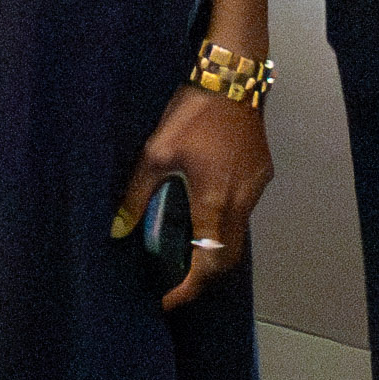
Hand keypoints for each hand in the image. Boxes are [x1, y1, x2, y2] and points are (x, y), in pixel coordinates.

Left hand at [113, 79, 274, 313]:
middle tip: (175, 281)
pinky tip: (204, 211)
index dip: (188, 289)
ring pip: (238, 235)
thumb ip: (136, 197)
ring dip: (214, 249)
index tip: (167, 300)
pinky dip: (224, 224)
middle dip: (202, 276)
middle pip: (228, 258)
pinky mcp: (262, 174)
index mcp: (215, 204)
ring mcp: (256, 189)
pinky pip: (244, 212)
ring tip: (185, 248)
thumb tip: (116, 230)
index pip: (208, 265)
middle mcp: (241, 203)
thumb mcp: (155, 155)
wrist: (233, 78)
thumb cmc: (191, 115)